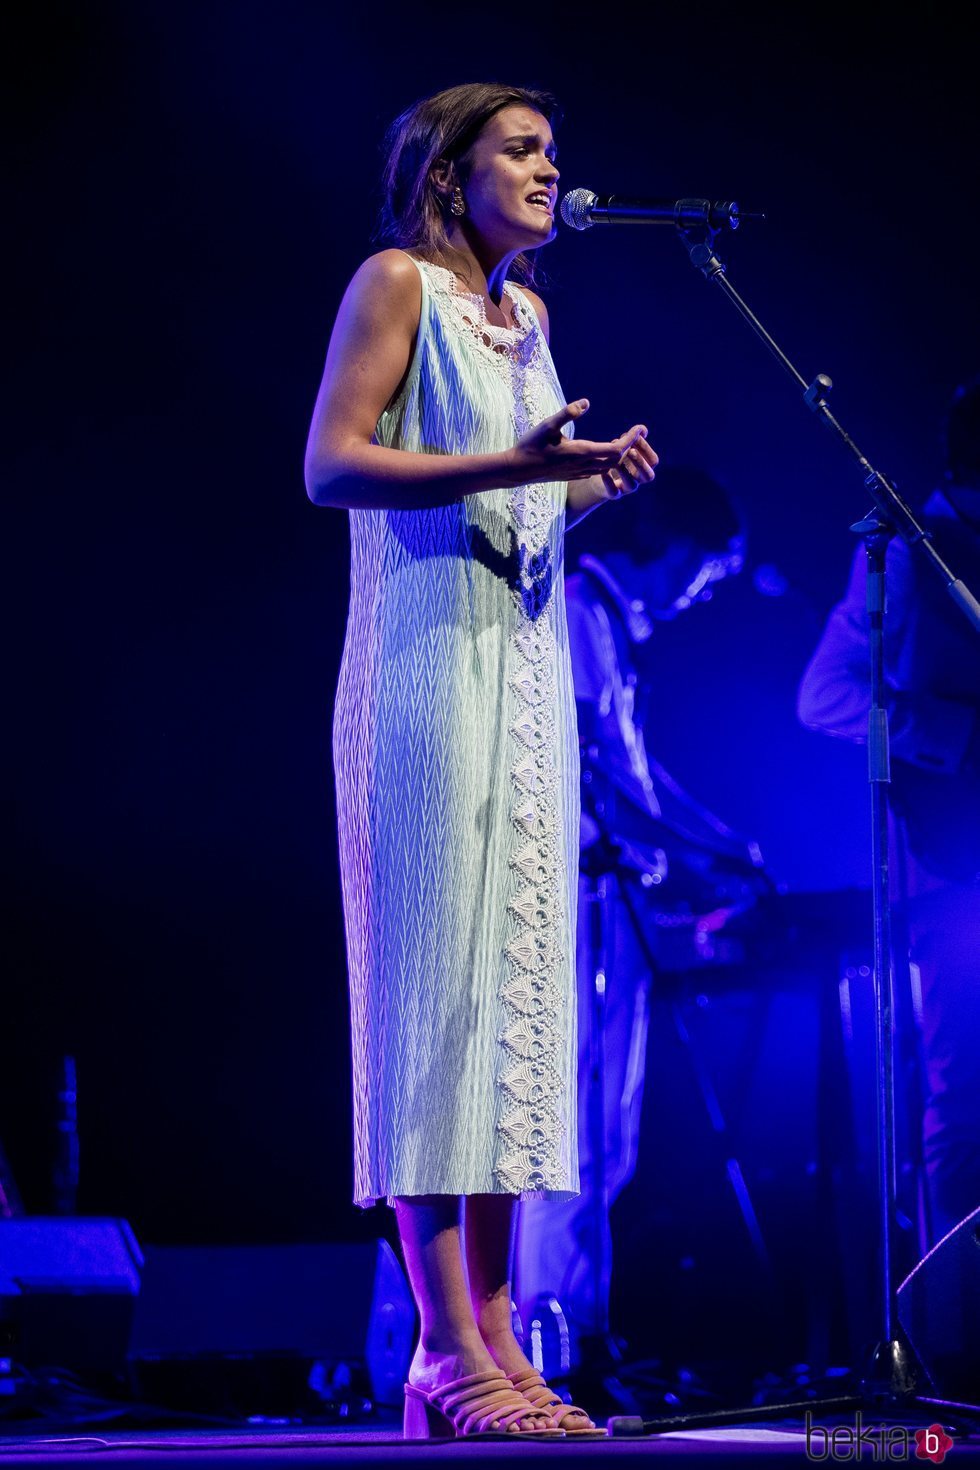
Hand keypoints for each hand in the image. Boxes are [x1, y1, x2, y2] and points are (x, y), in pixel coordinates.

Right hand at [507, 399, 652, 486]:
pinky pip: (598, 471)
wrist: (517, 470)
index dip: (631, 439)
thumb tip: (587, 402)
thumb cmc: (530, 445)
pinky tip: (605, 453)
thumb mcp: (547, 425)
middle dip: (629, 447)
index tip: (640, 429)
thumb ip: (568, 412)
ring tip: (624, 441)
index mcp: (581, 452)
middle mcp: (584, 466)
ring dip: (619, 456)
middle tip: (637, 433)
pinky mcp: (574, 476)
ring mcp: (579, 473)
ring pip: (608, 467)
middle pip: (616, 460)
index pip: (616, 449)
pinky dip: (608, 462)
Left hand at [595, 423, 658, 500]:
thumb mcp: (624, 448)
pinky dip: (609, 482)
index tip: (635, 437)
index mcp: (644, 468)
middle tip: (630, 451)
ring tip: (615, 460)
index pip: (653, 461)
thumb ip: (633, 439)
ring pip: (632, 485)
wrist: (600, 480)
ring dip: (625, 471)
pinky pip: (614, 492)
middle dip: (640, 462)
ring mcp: (626, 488)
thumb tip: (643, 429)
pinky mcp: (613, 494)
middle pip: (649, 475)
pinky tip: (604, 472)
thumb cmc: (615, 460)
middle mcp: (638, 480)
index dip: (646, 449)